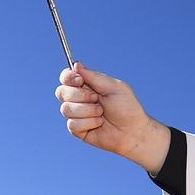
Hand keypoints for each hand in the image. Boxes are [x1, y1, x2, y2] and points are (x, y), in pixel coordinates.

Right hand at [55, 63, 171, 172]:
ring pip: (66, 109)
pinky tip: (99, 123)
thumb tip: (76, 64)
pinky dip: (89, 122)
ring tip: (101, 112)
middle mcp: (78, 99)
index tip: (80, 80)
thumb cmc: (126, 107)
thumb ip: (94, 76)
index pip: (66, 77)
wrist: (132, 131)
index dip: (68, 77)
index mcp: (86, 85)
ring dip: (87, 110)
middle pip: (61, 92)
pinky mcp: (77, 129)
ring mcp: (76, 114)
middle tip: (96, 98)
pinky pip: (72, 124)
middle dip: (79, 95)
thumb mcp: (113, 86)